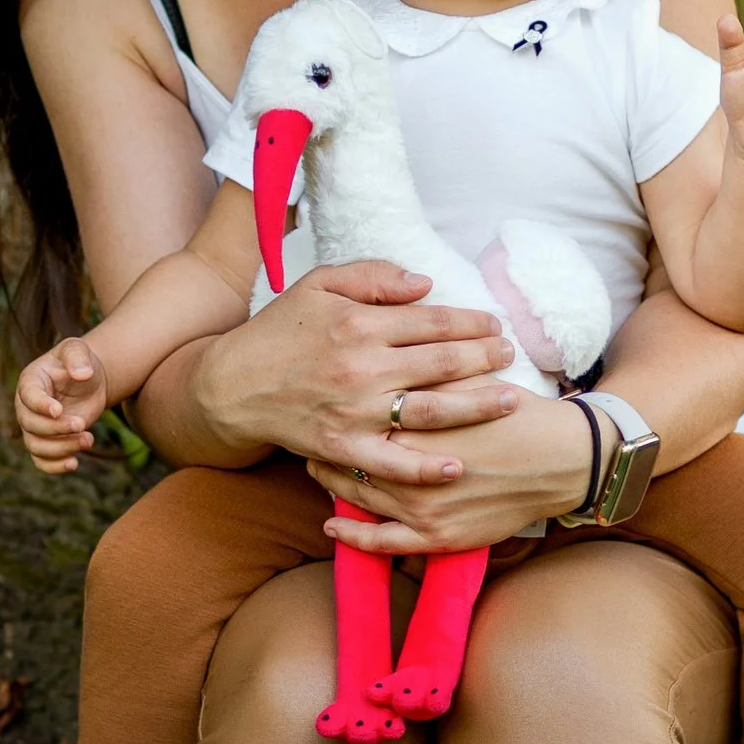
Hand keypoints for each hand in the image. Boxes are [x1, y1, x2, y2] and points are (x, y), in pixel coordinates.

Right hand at [15, 335, 108, 473]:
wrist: (87, 381)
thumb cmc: (78, 362)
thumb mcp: (77, 349)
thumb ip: (77, 357)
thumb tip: (82, 373)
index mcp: (30, 381)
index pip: (28, 397)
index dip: (41, 406)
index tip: (59, 411)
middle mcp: (26, 407)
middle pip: (30, 425)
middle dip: (56, 429)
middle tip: (82, 425)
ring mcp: (34, 427)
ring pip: (36, 446)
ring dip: (61, 448)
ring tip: (89, 440)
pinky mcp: (46, 442)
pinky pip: (42, 461)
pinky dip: (55, 467)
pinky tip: (74, 464)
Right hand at [162, 260, 520, 480]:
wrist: (231, 386)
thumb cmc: (279, 332)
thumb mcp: (318, 284)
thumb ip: (373, 276)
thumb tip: (426, 284)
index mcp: (359, 324)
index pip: (431, 321)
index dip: (470, 322)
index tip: (494, 324)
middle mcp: (362, 368)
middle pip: (441, 363)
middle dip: (485, 358)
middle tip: (512, 355)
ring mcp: (353, 412)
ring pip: (430, 411)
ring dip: (475, 406)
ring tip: (508, 401)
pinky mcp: (341, 447)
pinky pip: (389, 463)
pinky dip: (423, 467)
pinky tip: (456, 465)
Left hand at [313, 384, 596, 553]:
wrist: (562, 459)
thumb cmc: (515, 413)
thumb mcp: (467, 379)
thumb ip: (423, 370)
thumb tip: (386, 350)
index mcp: (417, 422)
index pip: (360, 414)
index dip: (338, 405)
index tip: (322, 395)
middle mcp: (412, 467)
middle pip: (351, 455)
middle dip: (328, 443)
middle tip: (313, 432)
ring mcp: (421, 508)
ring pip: (359, 497)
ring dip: (333, 483)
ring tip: (318, 469)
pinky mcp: (436, 538)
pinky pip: (382, 543)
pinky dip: (353, 537)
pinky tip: (332, 528)